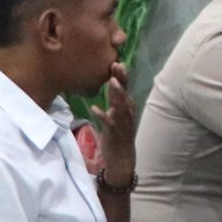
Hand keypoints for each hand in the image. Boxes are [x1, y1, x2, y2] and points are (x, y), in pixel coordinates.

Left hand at [94, 63, 137, 182]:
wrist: (122, 159)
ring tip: (112, 82)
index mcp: (127, 108)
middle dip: (121, 79)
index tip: (117, 62)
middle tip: (117, 65)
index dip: (122, 76)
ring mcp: (122, 123)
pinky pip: (109, 123)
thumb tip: (111, 83)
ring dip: (116, 94)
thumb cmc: (118, 136)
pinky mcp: (115, 133)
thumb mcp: (117, 115)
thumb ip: (115, 100)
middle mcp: (127, 113)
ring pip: (120, 105)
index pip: (126, 89)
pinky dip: (102, 115)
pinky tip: (95, 109)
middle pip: (124, 93)